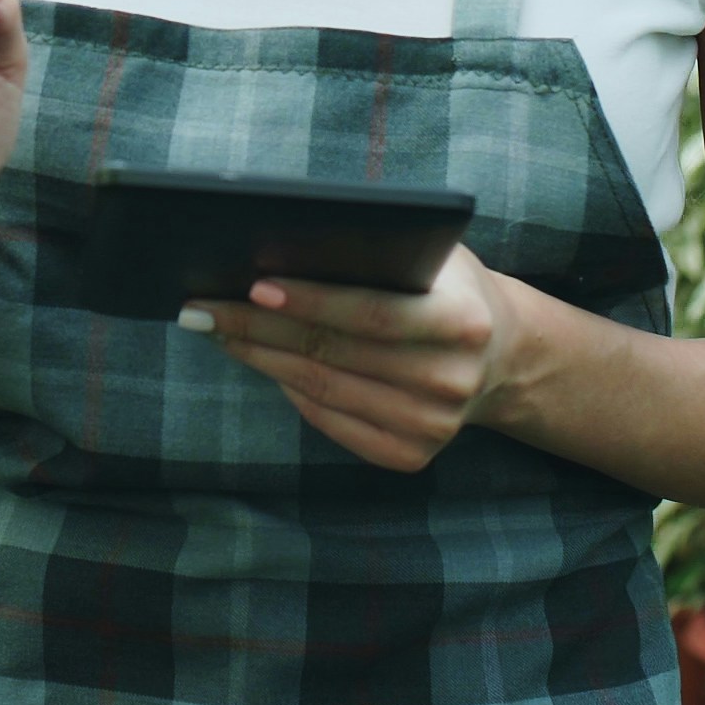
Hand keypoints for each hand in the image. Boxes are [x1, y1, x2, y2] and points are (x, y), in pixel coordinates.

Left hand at [182, 245, 525, 471]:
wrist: (500, 355)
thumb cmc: (447, 289)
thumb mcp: (433, 258)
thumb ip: (378, 253)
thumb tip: (280, 249)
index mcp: (465, 322)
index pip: (373, 313)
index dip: (311, 301)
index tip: (252, 286)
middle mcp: (452, 380)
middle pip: (335, 352)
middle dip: (260, 327)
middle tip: (204, 306)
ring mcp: (433, 426)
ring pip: (323, 389)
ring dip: (262, 358)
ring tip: (218, 329)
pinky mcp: (412, 456)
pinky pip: (331, 422)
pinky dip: (290, 390)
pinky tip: (261, 362)